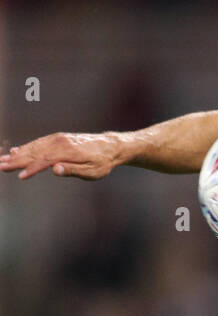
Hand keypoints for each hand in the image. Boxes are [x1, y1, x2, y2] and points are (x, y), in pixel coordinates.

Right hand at [0, 130, 121, 179]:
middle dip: (16, 160)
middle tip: (0, 166)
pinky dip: (26, 147)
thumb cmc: (102, 162)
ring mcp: (57, 139)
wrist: (109, 146)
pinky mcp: (57, 139)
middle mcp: (59, 142)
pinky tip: (16, 151)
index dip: (32, 169)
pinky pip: (38, 143)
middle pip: (34, 152)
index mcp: (67, 151)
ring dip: (17, 154)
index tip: (20, 176)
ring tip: (3, 160)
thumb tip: (55, 170)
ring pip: (33, 147)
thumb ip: (72, 170)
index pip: (45, 160)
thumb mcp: (92, 171)